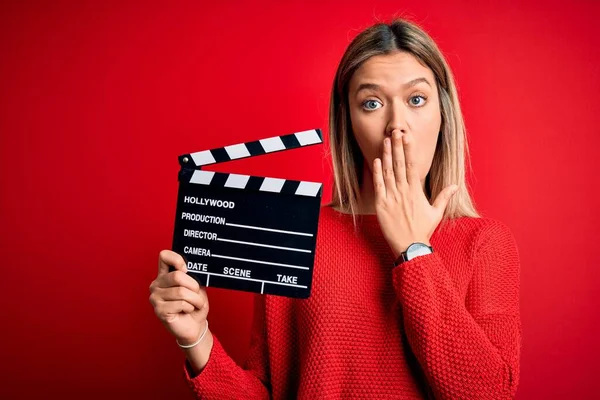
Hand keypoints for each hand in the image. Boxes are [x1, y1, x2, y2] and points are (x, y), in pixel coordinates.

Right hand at [149, 250, 208, 344]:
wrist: (195, 326)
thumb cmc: (194, 305)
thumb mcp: (196, 287)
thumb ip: (191, 276)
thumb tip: (189, 269)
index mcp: (164, 275)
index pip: (164, 256)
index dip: (177, 259)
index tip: (187, 269)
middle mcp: (157, 285)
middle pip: (177, 276)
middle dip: (193, 286)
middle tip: (197, 294)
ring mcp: (155, 298)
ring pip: (181, 292)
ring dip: (195, 299)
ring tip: (196, 304)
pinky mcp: (159, 311)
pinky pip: (180, 304)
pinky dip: (190, 307)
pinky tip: (187, 311)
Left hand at [373, 130, 457, 258]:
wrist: (409, 245)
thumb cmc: (422, 229)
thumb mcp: (436, 212)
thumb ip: (444, 197)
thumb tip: (455, 186)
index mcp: (416, 191)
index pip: (412, 166)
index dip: (409, 150)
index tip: (407, 137)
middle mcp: (404, 191)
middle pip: (400, 164)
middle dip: (397, 147)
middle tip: (395, 132)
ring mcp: (392, 197)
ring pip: (389, 172)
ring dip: (387, 155)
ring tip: (386, 141)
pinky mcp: (382, 205)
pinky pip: (379, 185)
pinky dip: (378, 173)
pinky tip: (377, 161)